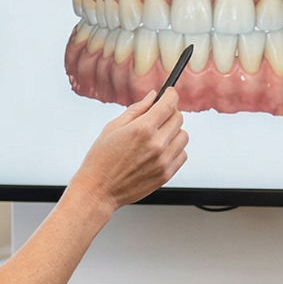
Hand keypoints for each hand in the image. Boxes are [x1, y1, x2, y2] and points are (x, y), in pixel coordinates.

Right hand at [72, 89, 187, 212]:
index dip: (171, 95)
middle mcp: (156, 144)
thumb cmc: (101, 159)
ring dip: (174, 132)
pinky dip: (175, 149)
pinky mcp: (166, 175)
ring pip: (183, 136)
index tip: (169, 93)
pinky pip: (182, 155)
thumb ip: (136, 109)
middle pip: (178, 118)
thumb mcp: (113, 128)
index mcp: (142, 129)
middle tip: (158, 116)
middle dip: (170, 112)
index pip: (169, 104)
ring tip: (158, 135)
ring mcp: (163, 161)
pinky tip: (160, 150)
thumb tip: (153, 96)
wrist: (98, 190)